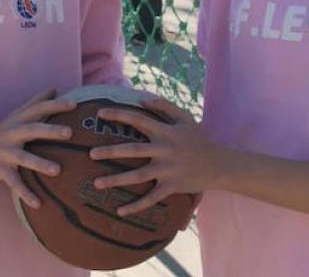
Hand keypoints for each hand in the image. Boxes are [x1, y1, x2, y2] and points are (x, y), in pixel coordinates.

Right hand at [0, 89, 75, 208]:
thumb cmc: (6, 132)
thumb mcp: (17, 116)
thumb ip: (35, 103)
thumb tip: (54, 88)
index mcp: (19, 120)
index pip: (39, 109)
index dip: (55, 105)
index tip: (74, 104)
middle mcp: (12, 134)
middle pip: (32, 130)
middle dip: (50, 131)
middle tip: (70, 132)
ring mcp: (6, 153)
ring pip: (24, 158)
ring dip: (40, 164)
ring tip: (57, 170)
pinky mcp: (2, 171)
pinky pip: (15, 184)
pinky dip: (26, 194)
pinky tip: (39, 204)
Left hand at [88, 98, 226, 217]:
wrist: (218, 164)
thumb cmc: (197, 138)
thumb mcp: (184, 118)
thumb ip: (163, 105)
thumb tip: (141, 97)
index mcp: (165, 131)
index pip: (138, 119)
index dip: (118, 115)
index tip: (99, 114)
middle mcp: (164, 150)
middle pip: (133, 150)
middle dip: (110, 152)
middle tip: (90, 154)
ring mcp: (167, 170)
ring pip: (138, 176)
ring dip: (116, 180)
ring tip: (96, 183)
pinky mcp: (171, 187)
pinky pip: (151, 199)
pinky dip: (135, 206)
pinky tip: (119, 211)